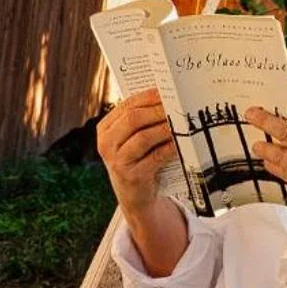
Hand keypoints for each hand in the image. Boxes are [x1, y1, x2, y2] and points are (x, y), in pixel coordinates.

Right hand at [97, 89, 176, 213]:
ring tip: (181, 123)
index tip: (167, 91)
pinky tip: (181, 142)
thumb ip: (142, 120)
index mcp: (105, 128)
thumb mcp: (132, 139)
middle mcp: (106, 144)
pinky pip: (156, 156)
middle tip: (177, 107)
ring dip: (165, 128)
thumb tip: (167, 97)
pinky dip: (170, 147)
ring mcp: (117, 161)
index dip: (148, 97)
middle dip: (158, 111)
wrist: (135, 196)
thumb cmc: (138, 160)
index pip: (127, 105)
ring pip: (144, 137)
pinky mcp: (132, 176)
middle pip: (133, 119)